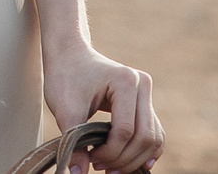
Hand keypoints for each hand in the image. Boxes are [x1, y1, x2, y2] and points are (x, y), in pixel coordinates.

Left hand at [43, 43, 161, 171]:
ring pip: (153, 138)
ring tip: (110, 168)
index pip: (125, 130)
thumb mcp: (64, 108)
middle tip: (99, 167)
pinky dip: (144, 151)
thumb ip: (74, 142)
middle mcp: (142, 85)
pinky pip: (153, 132)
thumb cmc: (64, 77)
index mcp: (125, 81)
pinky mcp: (144, 102)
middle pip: (144, 136)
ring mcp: (146, 93)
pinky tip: (132, 164)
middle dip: (123, 159)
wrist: (68, 55)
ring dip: (135, 159)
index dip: (110, 151)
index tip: (90, 158)